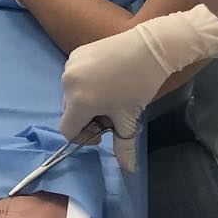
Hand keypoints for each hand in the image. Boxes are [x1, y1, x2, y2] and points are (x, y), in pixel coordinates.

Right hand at [59, 6, 217, 170]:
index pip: (67, 130)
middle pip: (70, 111)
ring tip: (108, 93)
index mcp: (80, 102)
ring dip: (85, 100)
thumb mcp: (129, 118)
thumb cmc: (140, 85)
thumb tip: (128, 170)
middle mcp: (68, 84)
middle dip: (86, 117)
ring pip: (71, 93)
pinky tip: (105, 76)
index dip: (83, 136)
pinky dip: (85, 82)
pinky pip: (74, 76)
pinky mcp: (75, 54)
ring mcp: (69, 66)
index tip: (102, 132)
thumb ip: (124, 146)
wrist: (150, 47)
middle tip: (110, 112)